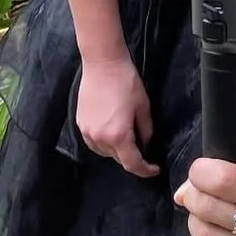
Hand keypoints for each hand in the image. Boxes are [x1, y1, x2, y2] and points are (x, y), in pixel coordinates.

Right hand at [77, 55, 158, 176]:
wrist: (102, 64)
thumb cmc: (126, 82)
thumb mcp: (143, 106)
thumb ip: (146, 130)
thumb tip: (145, 144)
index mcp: (118, 136)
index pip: (132, 164)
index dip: (145, 170)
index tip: (154, 169)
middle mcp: (100, 139)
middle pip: (118, 158)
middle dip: (132, 156)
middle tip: (144, 147)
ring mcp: (87, 132)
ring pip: (105, 152)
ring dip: (117, 150)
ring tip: (128, 135)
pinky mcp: (80, 124)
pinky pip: (95, 142)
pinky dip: (105, 142)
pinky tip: (113, 130)